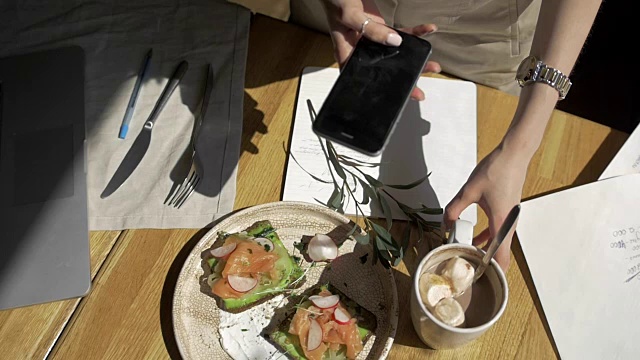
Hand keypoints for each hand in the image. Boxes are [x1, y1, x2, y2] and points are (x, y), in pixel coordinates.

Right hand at [320, 0, 440, 100]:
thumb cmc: (335, 2)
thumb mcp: (350, 17)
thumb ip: (370, 30)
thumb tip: (394, 40)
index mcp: (349, 55)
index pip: (367, 77)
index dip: (384, 87)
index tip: (402, 95)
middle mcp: (363, 52)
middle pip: (387, 68)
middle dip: (406, 76)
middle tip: (421, 87)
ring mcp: (374, 41)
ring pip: (398, 53)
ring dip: (416, 57)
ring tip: (432, 65)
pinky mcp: (381, 29)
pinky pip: (401, 33)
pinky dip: (415, 33)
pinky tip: (427, 30)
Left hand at [443, 143, 528, 271]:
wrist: (514, 155)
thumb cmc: (497, 170)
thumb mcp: (469, 190)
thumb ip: (454, 209)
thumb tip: (445, 223)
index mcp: (501, 222)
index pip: (500, 257)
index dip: (491, 271)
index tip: (478, 279)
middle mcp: (509, 224)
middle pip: (500, 254)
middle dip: (484, 263)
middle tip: (467, 268)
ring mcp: (510, 219)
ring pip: (499, 243)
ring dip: (485, 250)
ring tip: (467, 254)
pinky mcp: (508, 213)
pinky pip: (498, 232)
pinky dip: (487, 238)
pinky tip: (474, 238)